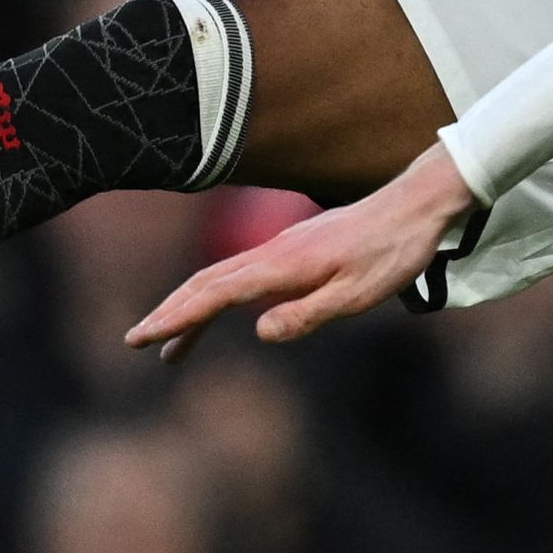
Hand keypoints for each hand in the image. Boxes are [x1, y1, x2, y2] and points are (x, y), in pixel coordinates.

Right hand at [132, 147, 475, 351]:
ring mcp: (280, 248)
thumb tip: (260, 333)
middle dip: (170, 313)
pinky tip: (219, 314)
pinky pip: (242, 274)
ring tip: (170, 346)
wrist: (416, 206)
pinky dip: (219, 297)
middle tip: (136, 340)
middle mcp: (273, 252)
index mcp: (283, 266)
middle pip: (206, 283)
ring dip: (190, 309)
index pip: (216, 294)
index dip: (178, 317)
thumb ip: (309, 312)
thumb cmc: (393, 253)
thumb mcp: (359, 294)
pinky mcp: (292, 249)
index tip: (142, 337)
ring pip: (221, 278)